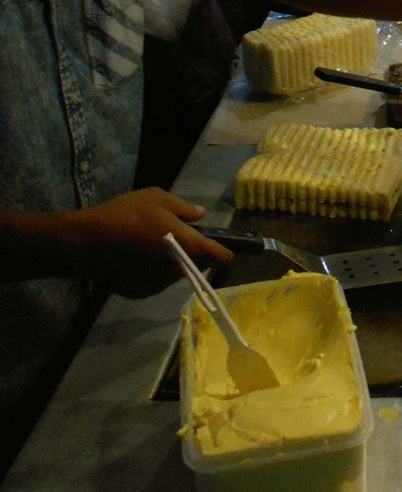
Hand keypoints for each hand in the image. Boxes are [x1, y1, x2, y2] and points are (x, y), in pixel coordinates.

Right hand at [62, 188, 232, 297]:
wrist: (85, 242)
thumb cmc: (126, 214)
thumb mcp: (158, 198)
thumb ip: (184, 208)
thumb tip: (200, 215)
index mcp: (187, 245)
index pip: (219, 256)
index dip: (226, 252)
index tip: (226, 248)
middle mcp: (177, 269)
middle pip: (197, 265)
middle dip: (194, 254)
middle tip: (178, 237)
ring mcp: (157, 284)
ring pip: (176, 273)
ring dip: (173, 262)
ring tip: (154, 244)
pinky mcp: (139, 293)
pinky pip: (156, 281)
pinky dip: (153, 271)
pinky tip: (137, 258)